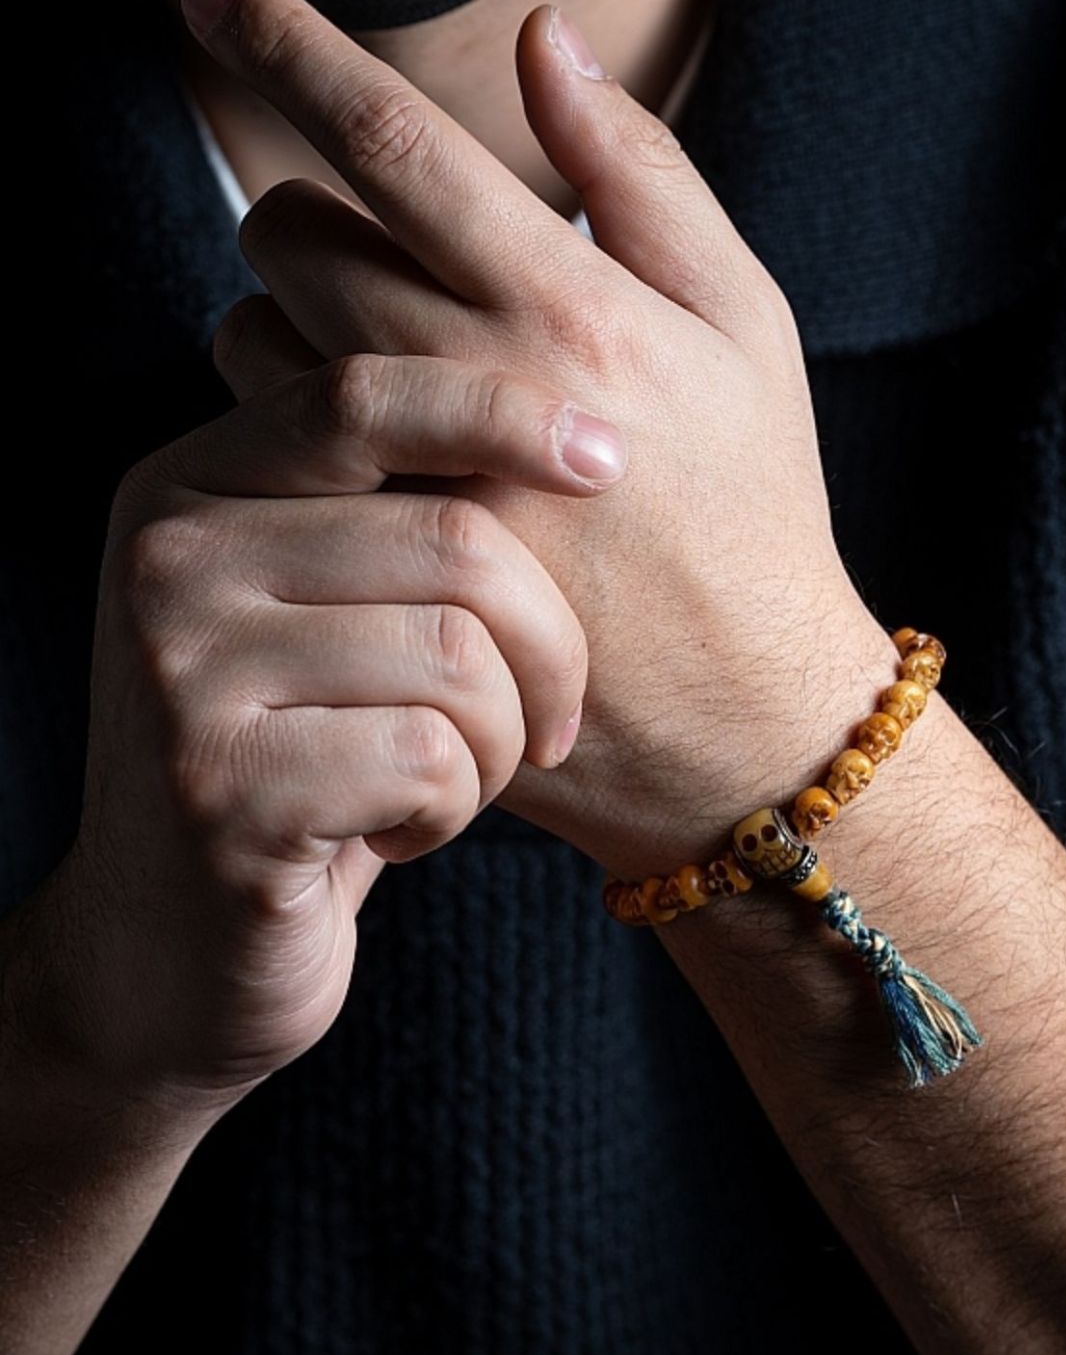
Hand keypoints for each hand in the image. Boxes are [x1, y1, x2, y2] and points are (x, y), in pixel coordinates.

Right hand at [37, 341, 602, 1126]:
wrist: (171, 954)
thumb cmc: (296, 769)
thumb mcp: (314, 621)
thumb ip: (381, 522)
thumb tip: (572, 424)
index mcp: (187, 487)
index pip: (363, 399)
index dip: (503, 411)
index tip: (609, 457)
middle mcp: (167, 559)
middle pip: (456, 544)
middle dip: (547, 650)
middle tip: (545, 726)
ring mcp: (181, 675)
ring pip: (461, 658)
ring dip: (502, 745)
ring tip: (449, 784)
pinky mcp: (223, 790)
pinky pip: (431, 760)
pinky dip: (456, 810)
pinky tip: (402, 832)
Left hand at [182, 0, 898, 881]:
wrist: (742, 724)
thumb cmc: (756, 514)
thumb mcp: (748, 328)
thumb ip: (644, 178)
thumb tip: (543, 47)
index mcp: (572, 306)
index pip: (397, 142)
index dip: (293, 47)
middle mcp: (478, 388)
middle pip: (295, 231)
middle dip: (294, 208)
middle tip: (355, 246)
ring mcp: (417, 487)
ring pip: (262, 345)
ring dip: (286, 322)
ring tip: (376, 365)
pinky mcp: (386, 566)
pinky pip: (276, 458)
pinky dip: (294, 425)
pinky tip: (368, 453)